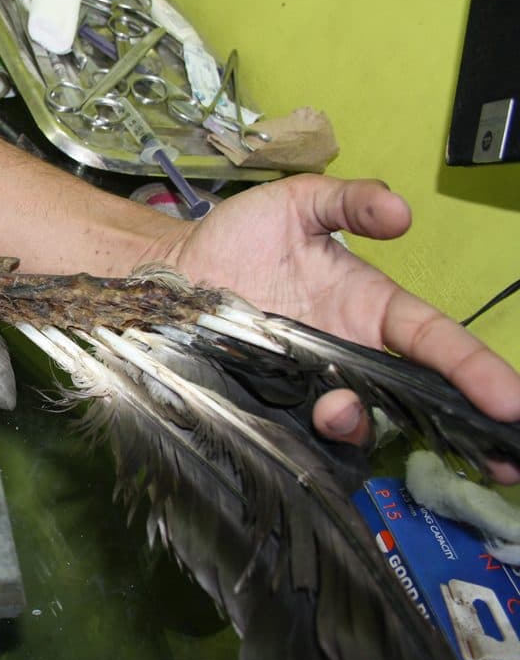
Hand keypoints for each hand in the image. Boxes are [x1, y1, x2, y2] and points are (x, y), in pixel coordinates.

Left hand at [166, 174, 519, 479]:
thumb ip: (349, 200)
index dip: (475, 369)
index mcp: (370, 307)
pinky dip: (310, 432)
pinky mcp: (270, 399)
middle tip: (498, 458)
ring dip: (358, 422)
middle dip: (461, 427)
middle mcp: (349, 351)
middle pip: (417, 395)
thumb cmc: (239, 236)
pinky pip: (301, 429)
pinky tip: (305, 418)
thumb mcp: (298, 202)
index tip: (510, 400)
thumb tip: (400, 212)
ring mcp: (309, 381)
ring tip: (336, 409)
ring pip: (358, 419)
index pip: (435, 341)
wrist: (173, 270)